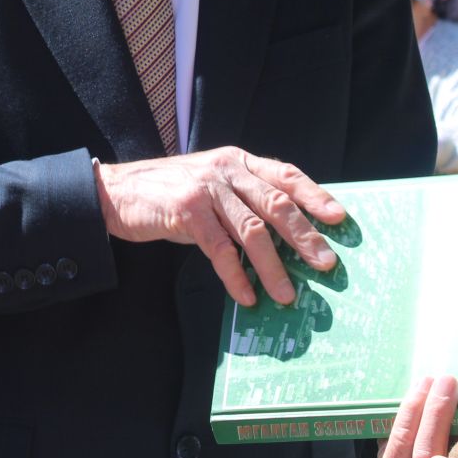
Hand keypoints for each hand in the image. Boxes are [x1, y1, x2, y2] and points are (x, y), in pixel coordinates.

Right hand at [93, 147, 343, 305]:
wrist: (118, 192)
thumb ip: (242, 198)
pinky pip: (220, 249)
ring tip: (288, 294)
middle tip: (326, 263)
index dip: (315, 196)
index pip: (286, 175)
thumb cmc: (169, 193)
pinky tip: (246, 296)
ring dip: (274, 267)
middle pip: (277, 203)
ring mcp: (207, 190)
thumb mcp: (211, 184)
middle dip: (305, 236)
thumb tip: (282, 233)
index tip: (339, 218)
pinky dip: (236, 276)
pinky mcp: (186, 212)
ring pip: (252, 230)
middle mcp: (227, 170)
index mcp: (238, 161)